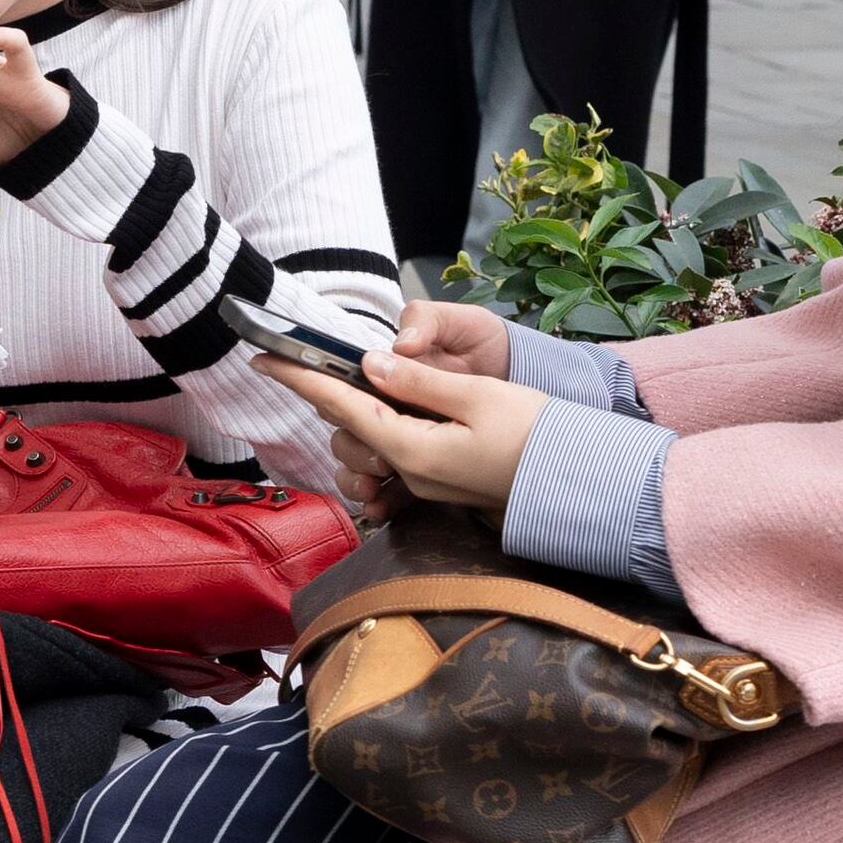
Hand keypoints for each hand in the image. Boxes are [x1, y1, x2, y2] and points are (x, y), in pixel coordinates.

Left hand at [269, 341, 547, 518]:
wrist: (579, 480)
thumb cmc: (538, 435)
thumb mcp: (479, 397)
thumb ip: (419, 382)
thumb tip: (370, 363)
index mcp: (412, 450)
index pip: (342, 407)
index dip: (301, 379)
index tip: (263, 358)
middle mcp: (409, 473)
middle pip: (349, 429)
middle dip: (337, 394)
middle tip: (345, 360)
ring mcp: (422, 484)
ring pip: (368, 445)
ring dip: (362, 415)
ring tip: (383, 384)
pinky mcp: (438, 485)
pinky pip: (392, 462)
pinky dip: (383, 436)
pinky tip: (399, 412)